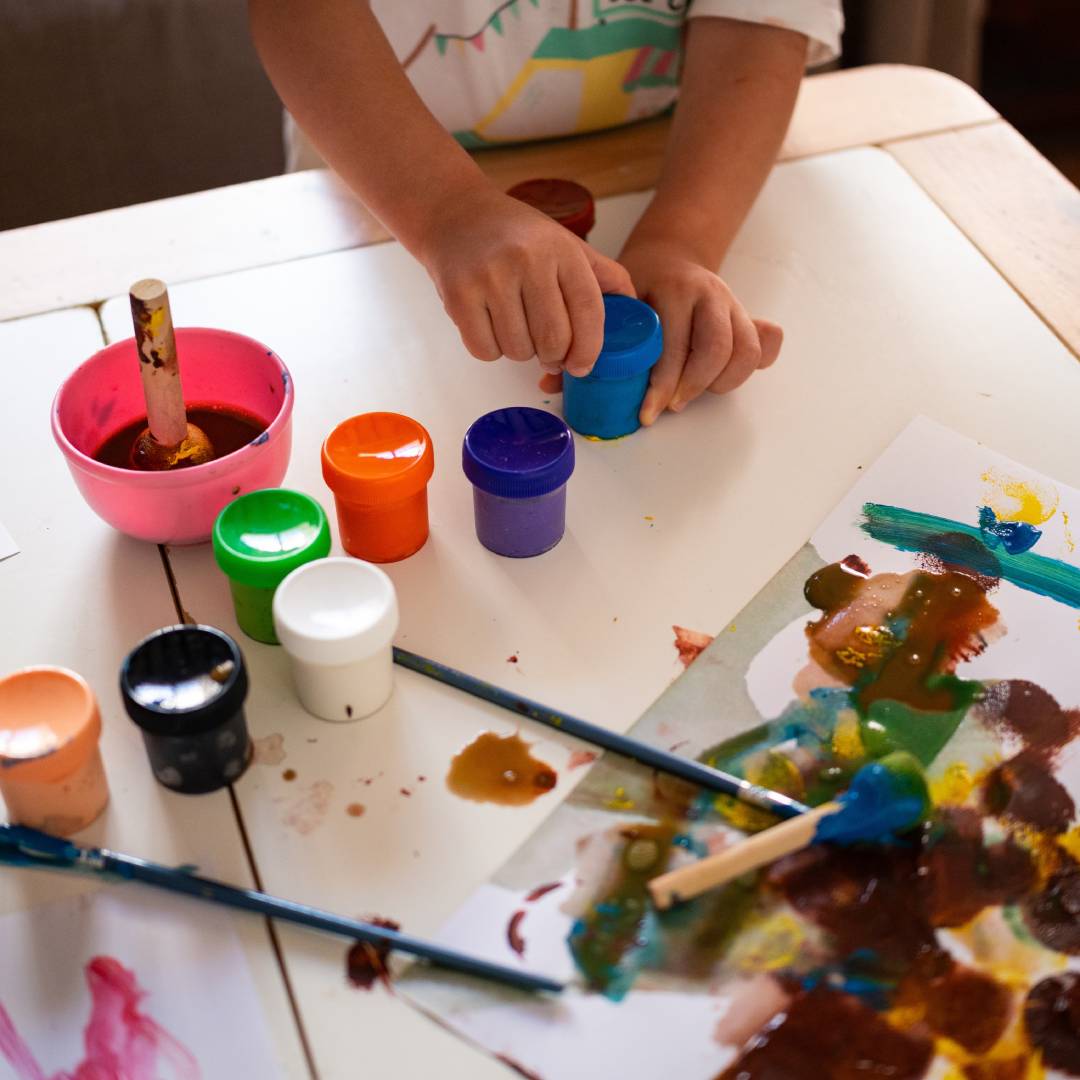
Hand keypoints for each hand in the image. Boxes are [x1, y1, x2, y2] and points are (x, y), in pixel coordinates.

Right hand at [416, 182, 633, 377]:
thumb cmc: (516, 236)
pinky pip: (484, 350)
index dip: (590, 348)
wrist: (455, 213)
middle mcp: (527, 259)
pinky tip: (490, 324)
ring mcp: (489, 276)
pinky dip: (490, 350)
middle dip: (553, 356)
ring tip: (514, 325)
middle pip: (554, 339)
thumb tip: (635, 311)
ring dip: (519, 351)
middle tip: (546, 349)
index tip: (583, 366)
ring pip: (518, 350)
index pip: (589, 311)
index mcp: (561, 248)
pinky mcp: (457, 295)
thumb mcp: (565, 244)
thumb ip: (602, 276)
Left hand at [618, 241, 781, 425]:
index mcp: (675, 290)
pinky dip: (753, 366)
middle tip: (675, 403)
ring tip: (696, 390)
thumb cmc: (642, 287)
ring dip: (724, 382)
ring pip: (748, 352)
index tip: (648, 413)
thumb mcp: (625, 302)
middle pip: (718, 350)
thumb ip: (627, 336)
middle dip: (695, 386)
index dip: (663, 387)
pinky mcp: (748, 316)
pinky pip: (769, 342)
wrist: (668, 258)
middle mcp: (711, 294)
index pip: (676, 346)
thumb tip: (621, 384)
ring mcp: (734, 304)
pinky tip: (724, 375)